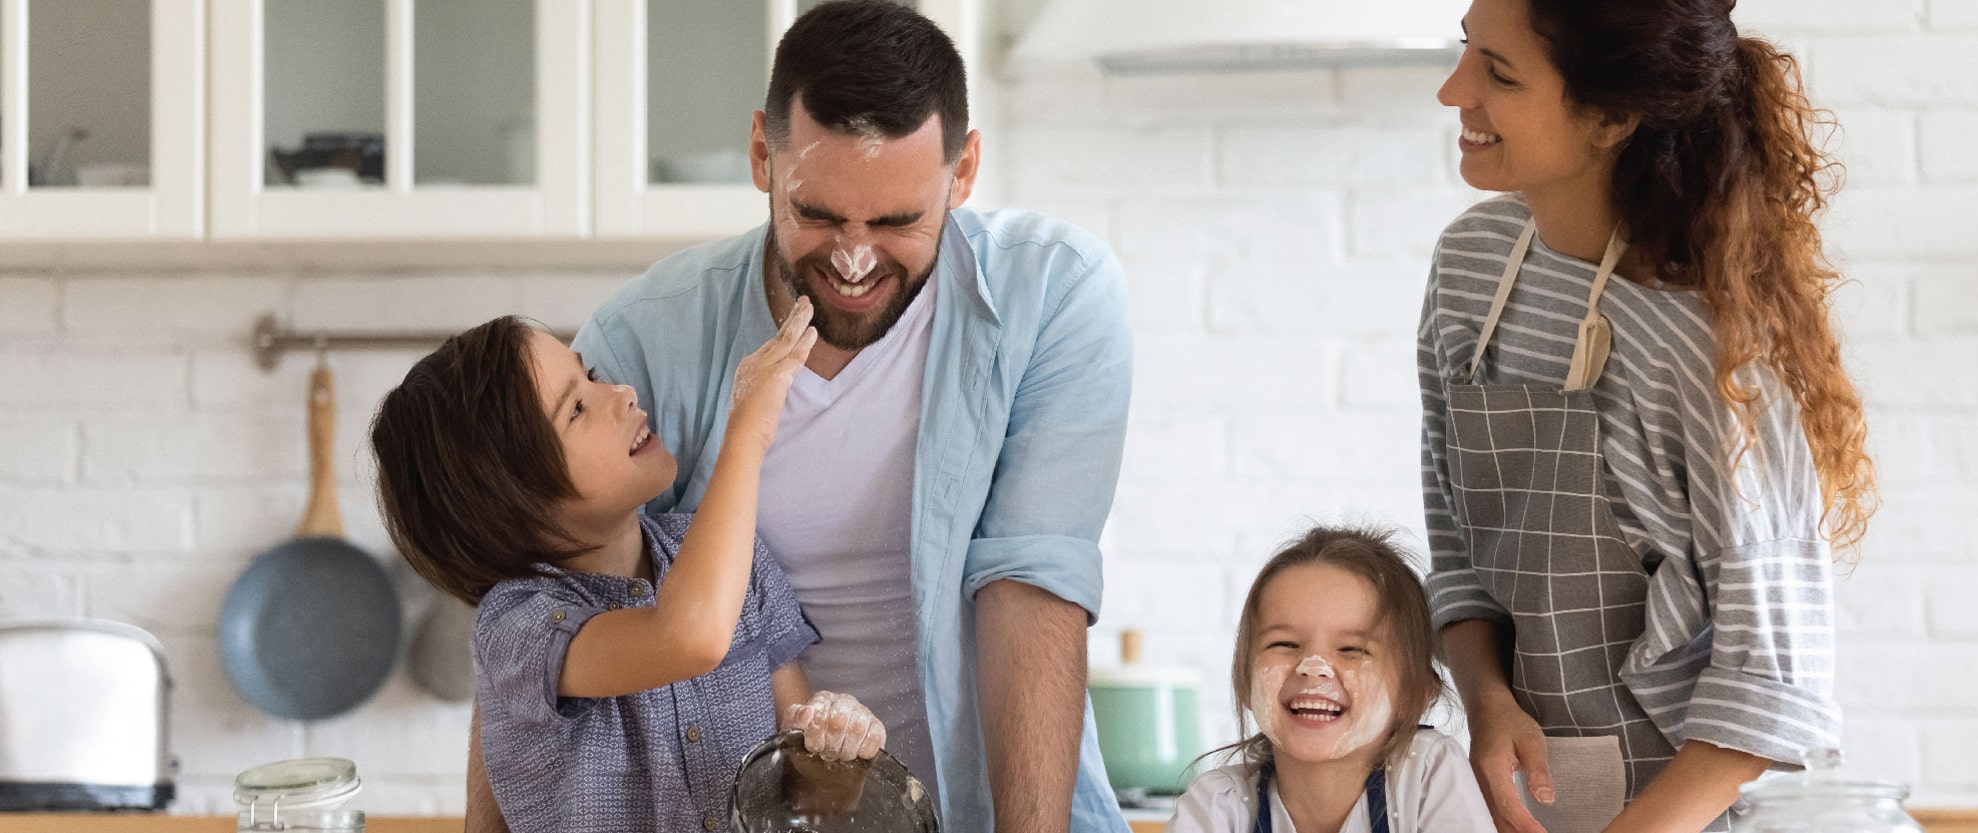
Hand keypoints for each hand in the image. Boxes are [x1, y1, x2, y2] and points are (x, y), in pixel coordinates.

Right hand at [728, 297, 816, 447]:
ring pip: (786, 338)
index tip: (794, 321)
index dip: (784, 332)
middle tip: (804, 302)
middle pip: (778, 336)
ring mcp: (765, 367)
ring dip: (799, 321)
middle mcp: (754, 362)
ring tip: (809, 306)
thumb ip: (765, 387)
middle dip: (792, 318)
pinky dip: (805, 342)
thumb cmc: (748, 425)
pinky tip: (813, 332)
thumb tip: (779, 383)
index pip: (771, 346)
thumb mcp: (754, 400)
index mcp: (748, 367)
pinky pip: (795, 354)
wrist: (742, 434)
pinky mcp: (777, 375)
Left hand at [787, 690, 885, 761]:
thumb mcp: (794, 736)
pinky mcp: (877, 728)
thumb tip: (807, 711)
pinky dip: (863, 751)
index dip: (815, 735)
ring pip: (857, 729)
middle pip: (838, 721)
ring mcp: (863, 713)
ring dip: (846, 750)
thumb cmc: (810, 750)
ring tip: (841, 756)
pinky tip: (856, 754)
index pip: (819, 712)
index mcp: (823, 700)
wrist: (826, 771)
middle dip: (830, 745)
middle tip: (827, 754)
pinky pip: (874, 738)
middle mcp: (844, 701)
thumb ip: (794, 720)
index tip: (812, 747)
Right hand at [1467, 693, 1553, 832]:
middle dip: (1516, 832)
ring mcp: (1474, 782)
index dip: (1525, 824)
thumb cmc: (1510, 721)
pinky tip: (1512, 827)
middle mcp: (1478, 779)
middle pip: (1495, 816)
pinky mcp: (1477, 783)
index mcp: (1492, 768)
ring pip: (1489, 815)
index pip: (1508, 805)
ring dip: (1507, 830)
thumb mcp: (1532, 741)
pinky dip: (1500, 821)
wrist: (1487, 707)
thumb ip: (1538, 771)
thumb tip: (1546, 800)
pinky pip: (1486, 808)